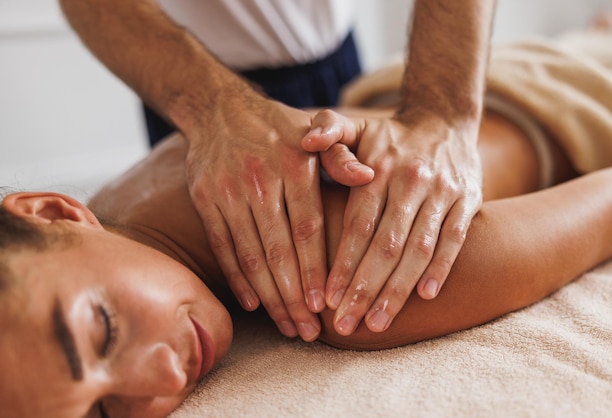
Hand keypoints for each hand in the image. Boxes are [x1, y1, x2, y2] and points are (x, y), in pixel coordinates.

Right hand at [185, 99, 372, 341]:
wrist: (219, 108)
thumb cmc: (279, 127)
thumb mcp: (314, 131)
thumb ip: (341, 156)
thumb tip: (369, 175)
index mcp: (294, 165)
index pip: (308, 229)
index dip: (315, 270)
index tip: (324, 305)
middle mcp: (260, 180)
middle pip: (279, 250)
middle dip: (293, 297)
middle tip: (309, 331)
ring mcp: (228, 191)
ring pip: (250, 255)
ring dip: (268, 297)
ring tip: (286, 326)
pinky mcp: (205, 199)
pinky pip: (222, 246)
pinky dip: (236, 278)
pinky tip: (252, 304)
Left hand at [302, 109, 482, 335]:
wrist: (445, 118)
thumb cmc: (388, 135)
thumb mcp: (355, 125)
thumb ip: (327, 131)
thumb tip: (304, 143)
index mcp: (378, 167)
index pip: (358, 224)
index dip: (343, 264)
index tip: (328, 299)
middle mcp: (411, 181)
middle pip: (386, 244)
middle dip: (365, 288)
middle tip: (346, 323)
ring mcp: (442, 192)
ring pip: (419, 249)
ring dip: (398, 289)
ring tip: (377, 322)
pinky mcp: (468, 200)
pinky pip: (454, 239)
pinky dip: (441, 268)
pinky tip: (426, 297)